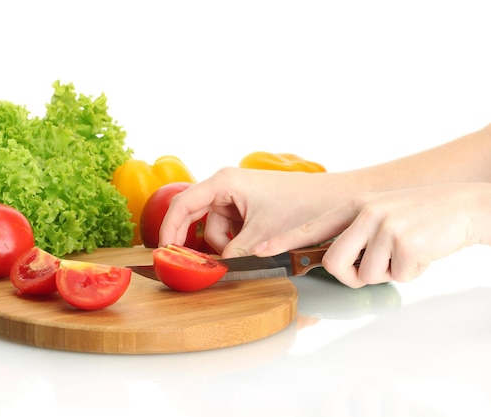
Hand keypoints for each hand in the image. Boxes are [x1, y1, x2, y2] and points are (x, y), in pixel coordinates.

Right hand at [159, 167, 335, 256]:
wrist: (338, 200)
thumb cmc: (303, 207)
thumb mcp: (262, 236)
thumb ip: (232, 255)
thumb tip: (211, 273)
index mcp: (224, 182)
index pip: (182, 204)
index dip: (168, 230)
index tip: (163, 253)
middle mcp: (227, 186)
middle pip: (195, 218)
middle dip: (198, 243)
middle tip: (192, 265)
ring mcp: (238, 197)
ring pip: (215, 229)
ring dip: (226, 246)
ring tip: (251, 250)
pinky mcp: (249, 208)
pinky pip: (231, 229)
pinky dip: (237, 242)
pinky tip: (254, 247)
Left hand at [253, 183, 490, 286]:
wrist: (464, 206)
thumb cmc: (420, 216)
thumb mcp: (380, 215)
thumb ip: (355, 234)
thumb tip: (333, 263)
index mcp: (353, 206)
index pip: (310, 228)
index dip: (283, 241)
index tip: (259, 251)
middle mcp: (364, 212)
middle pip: (333, 263)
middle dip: (349, 276)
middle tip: (374, 268)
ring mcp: (384, 225)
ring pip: (364, 275)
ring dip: (386, 274)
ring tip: (404, 253)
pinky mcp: (405, 241)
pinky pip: (395, 277)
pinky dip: (409, 274)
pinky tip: (421, 253)